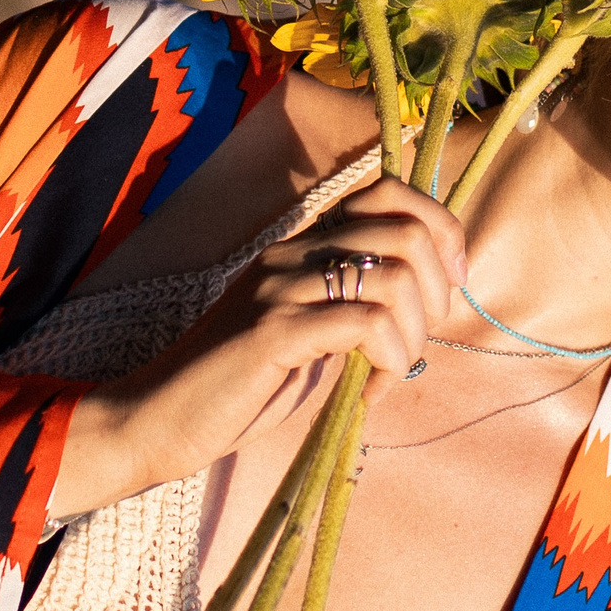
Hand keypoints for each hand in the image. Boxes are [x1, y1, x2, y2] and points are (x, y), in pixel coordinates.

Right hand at [50, 177, 468, 518]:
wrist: (160, 418)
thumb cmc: (243, 386)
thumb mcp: (315, 334)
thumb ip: (360, 306)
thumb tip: (431, 302)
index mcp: (305, 244)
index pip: (391, 192)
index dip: (442, 231)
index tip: (450, 286)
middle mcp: (294, 251)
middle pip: (406, 231)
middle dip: (436, 293)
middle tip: (416, 342)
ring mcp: (281, 287)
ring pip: (393, 277)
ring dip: (412, 335)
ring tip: (390, 371)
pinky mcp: (272, 330)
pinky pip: (364, 323)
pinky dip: (390, 360)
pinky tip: (374, 389)